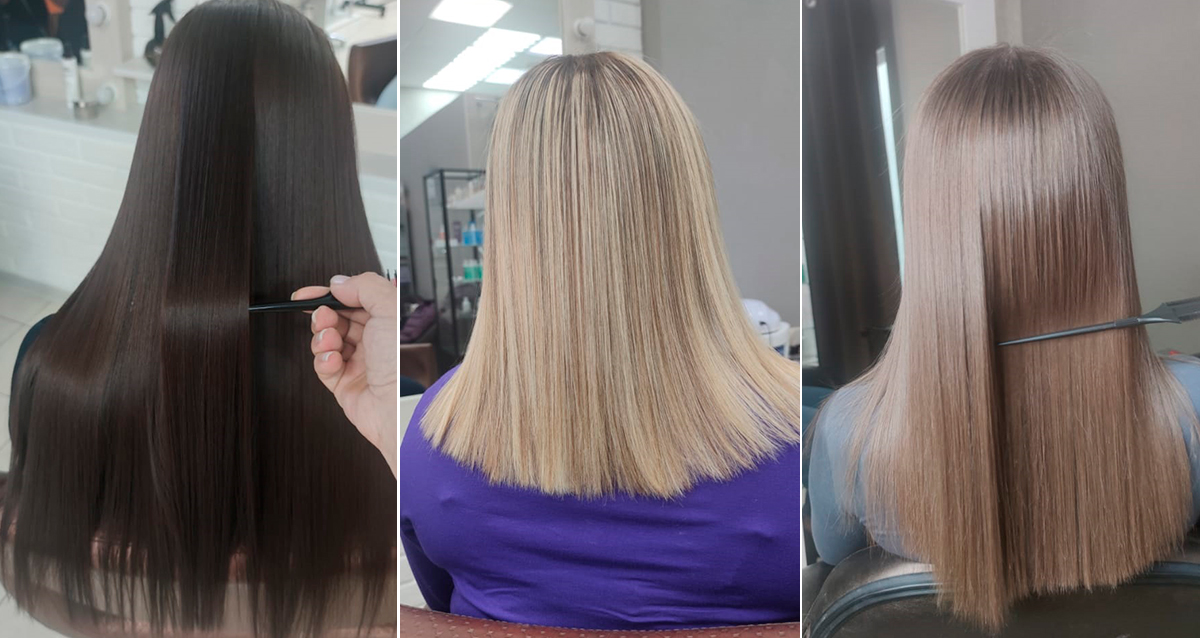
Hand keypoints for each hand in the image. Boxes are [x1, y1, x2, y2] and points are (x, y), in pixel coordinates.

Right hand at [293, 273, 396, 475]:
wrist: (393, 407)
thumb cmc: (398, 363)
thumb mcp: (388, 309)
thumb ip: (365, 286)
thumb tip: (341, 282)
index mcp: (385, 321)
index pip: (352, 300)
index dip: (330, 295)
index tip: (309, 294)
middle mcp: (372, 340)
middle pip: (336, 319)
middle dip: (323, 316)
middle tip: (323, 317)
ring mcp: (357, 362)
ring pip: (326, 341)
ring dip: (322, 338)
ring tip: (330, 341)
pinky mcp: (344, 383)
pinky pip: (323, 365)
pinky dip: (323, 360)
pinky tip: (332, 360)